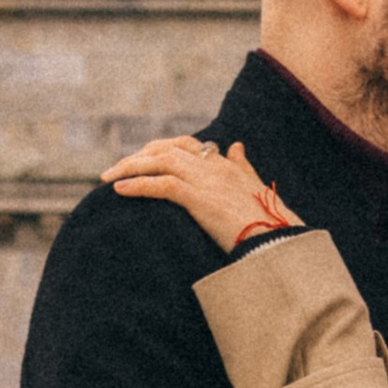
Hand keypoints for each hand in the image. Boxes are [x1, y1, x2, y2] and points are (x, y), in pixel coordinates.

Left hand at [106, 137, 301, 250]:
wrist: (280, 242)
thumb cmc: (271, 223)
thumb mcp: (256, 189)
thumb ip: (244, 166)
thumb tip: (237, 146)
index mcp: (226, 165)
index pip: (186, 145)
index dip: (159, 149)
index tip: (140, 158)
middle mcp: (214, 167)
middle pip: (166, 149)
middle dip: (137, 156)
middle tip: (114, 170)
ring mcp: (207, 181)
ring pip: (159, 162)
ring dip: (129, 167)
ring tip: (108, 178)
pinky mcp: (200, 199)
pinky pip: (162, 185)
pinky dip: (137, 185)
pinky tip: (119, 190)